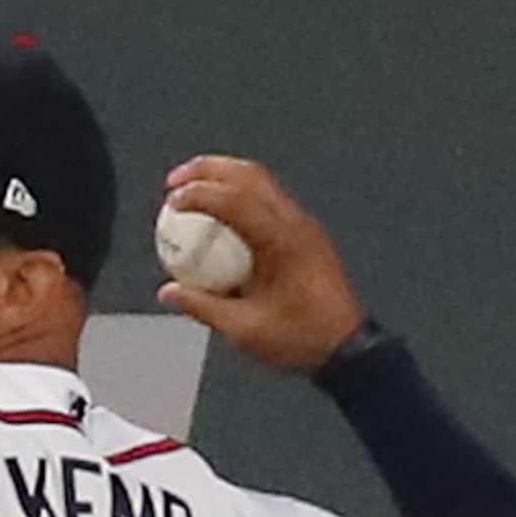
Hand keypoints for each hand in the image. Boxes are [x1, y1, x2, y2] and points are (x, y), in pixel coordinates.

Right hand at [153, 156, 368, 374]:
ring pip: (261, 182)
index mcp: (282, 243)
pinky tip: (218, 214)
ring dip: (224, 178)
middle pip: (250, 176)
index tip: (171, 201)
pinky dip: (239, 196)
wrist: (346, 346)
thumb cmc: (300, 339)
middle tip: (175, 181)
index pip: (236, 201)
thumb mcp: (244, 329)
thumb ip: (203, 306)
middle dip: (208, 170)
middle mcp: (296, 224)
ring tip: (192, 188)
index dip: (199, 194)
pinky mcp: (304, 233)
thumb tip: (169, 291)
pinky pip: (268, 201)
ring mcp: (304, 225)